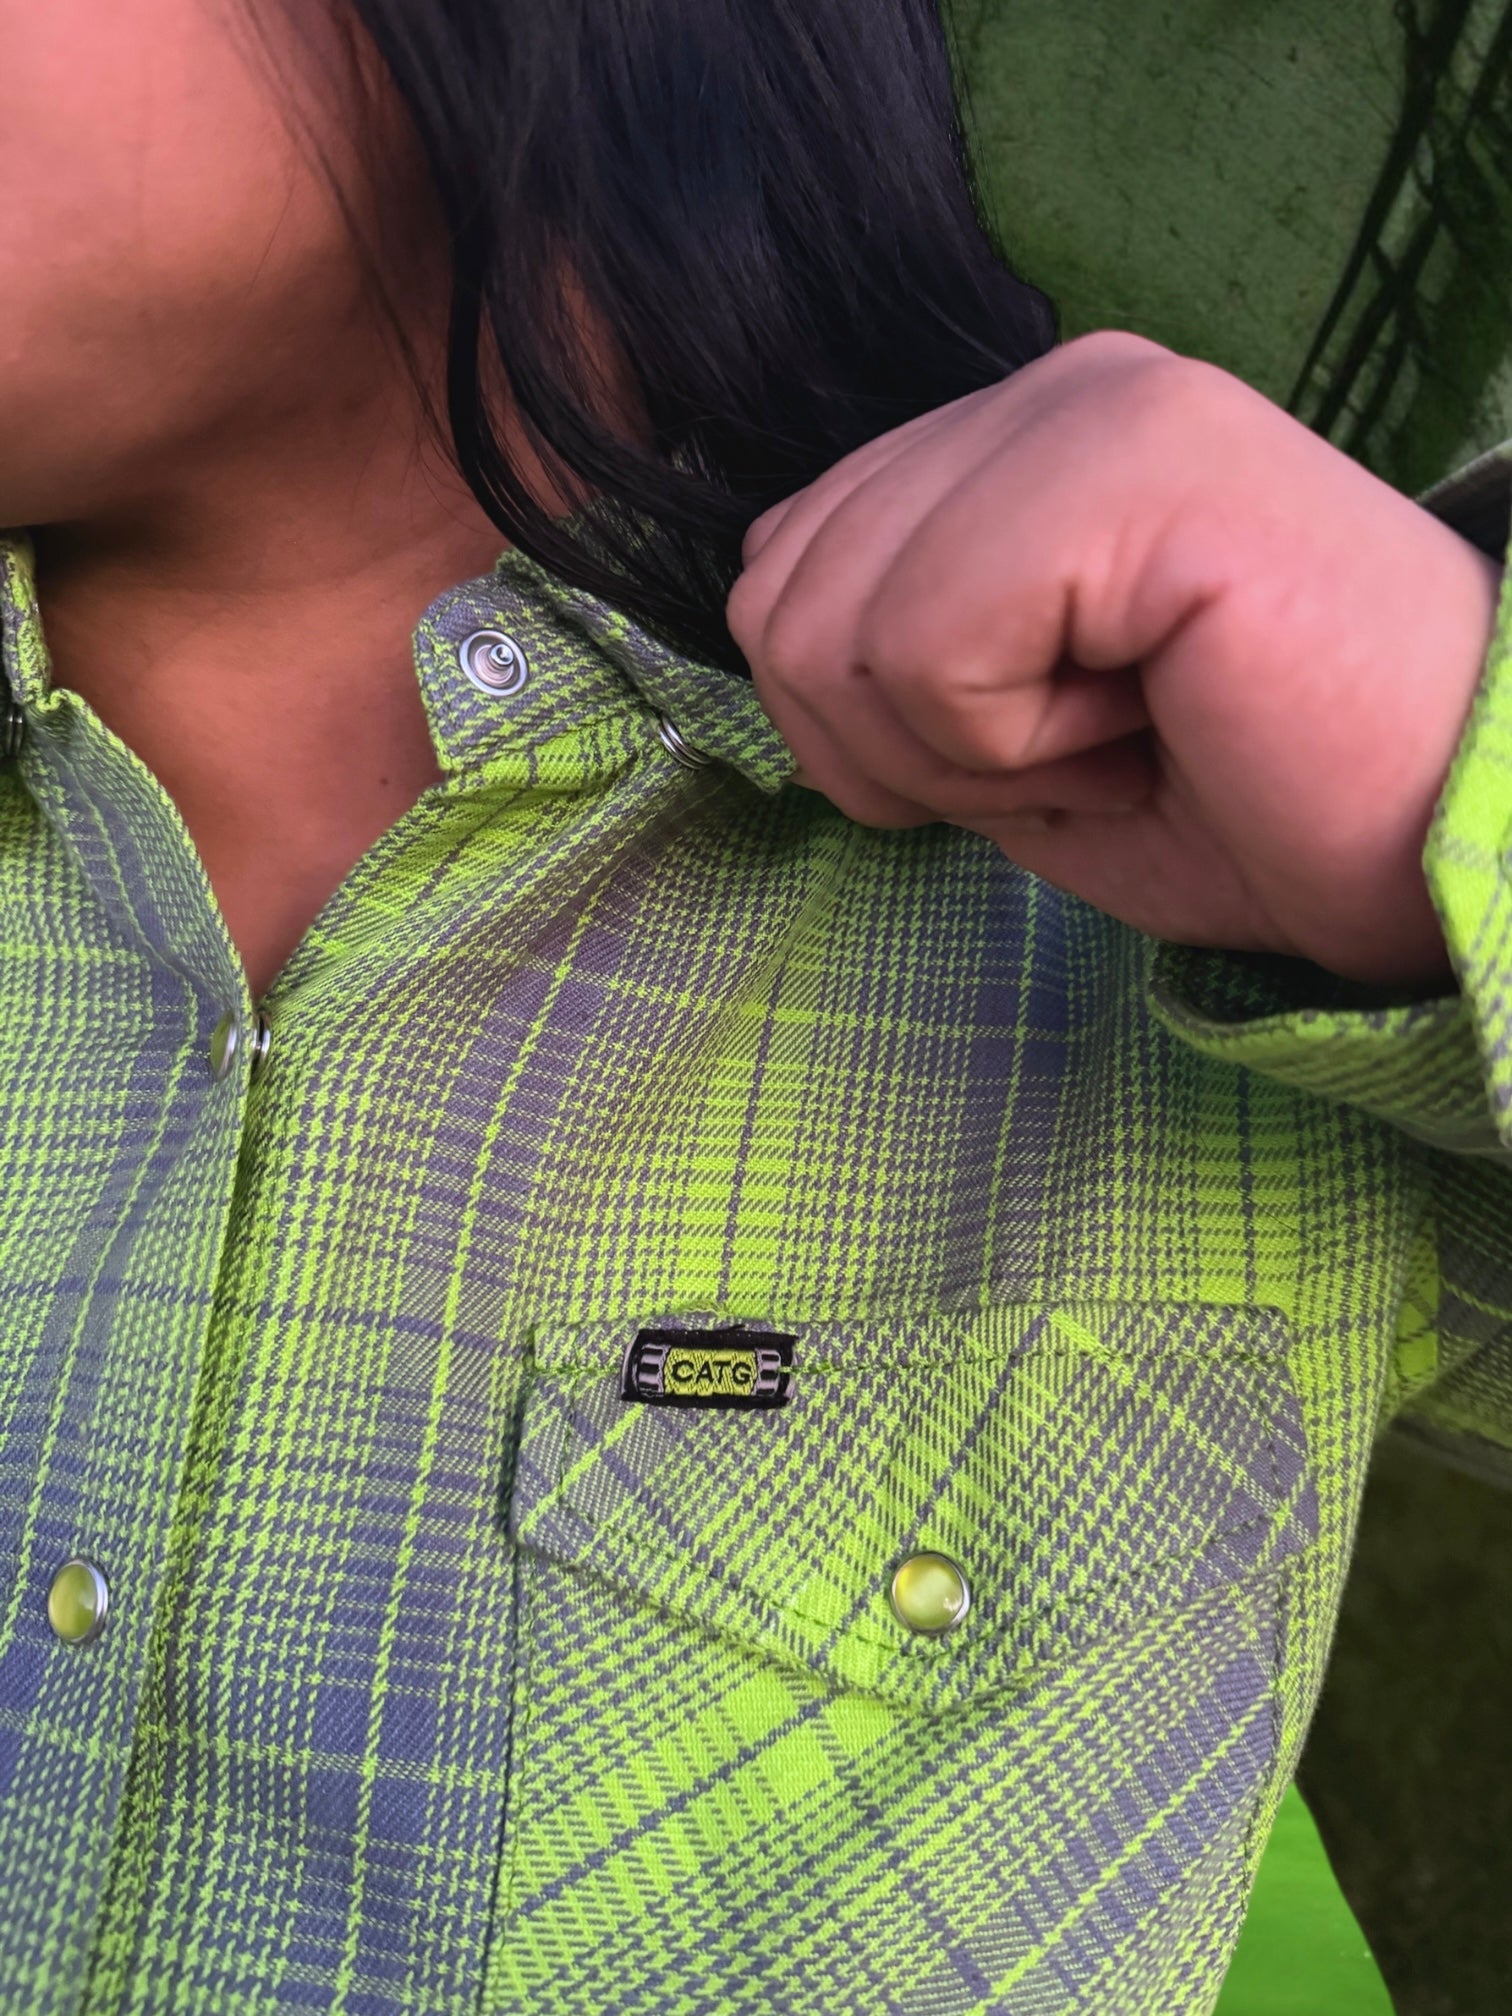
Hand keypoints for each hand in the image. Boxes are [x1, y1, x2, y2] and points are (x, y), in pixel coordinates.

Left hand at [724, 330, 1504, 991]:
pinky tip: (1149, 720)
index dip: (868, 730)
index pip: (782, 571)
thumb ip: (884, 666)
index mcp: (1018, 441)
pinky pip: (923, 646)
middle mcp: (1050, 389)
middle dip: (901, 752)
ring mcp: (1093, 406)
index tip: (1045, 750)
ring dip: (966, 755)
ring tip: (1126, 734)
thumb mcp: (1008, 748)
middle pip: (776, 602)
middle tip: (1085, 754)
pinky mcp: (1134, 461)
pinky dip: (1014, 746)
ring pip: (827, 630)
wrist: (1443, 845)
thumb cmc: (1248, 807)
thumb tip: (774, 647)